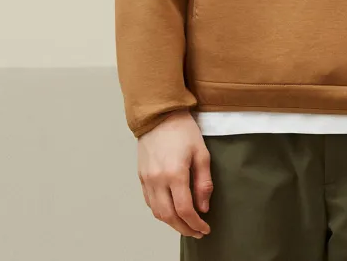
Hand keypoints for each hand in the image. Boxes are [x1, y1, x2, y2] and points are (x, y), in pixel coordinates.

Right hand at [137, 110, 212, 238]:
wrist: (160, 114)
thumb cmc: (183, 130)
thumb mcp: (201, 152)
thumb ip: (203, 182)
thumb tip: (203, 207)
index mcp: (175, 173)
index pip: (185, 209)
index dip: (196, 223)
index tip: (205, 228)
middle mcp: (157, 179)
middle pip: (169, 216)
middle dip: (184, 228)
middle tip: (197, 232)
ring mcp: (147, 179)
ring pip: (157, 212)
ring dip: (172, 223)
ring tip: (186, 225)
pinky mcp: (141, 176)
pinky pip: (150, 202)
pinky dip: (161, 212)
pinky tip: (171, 211)